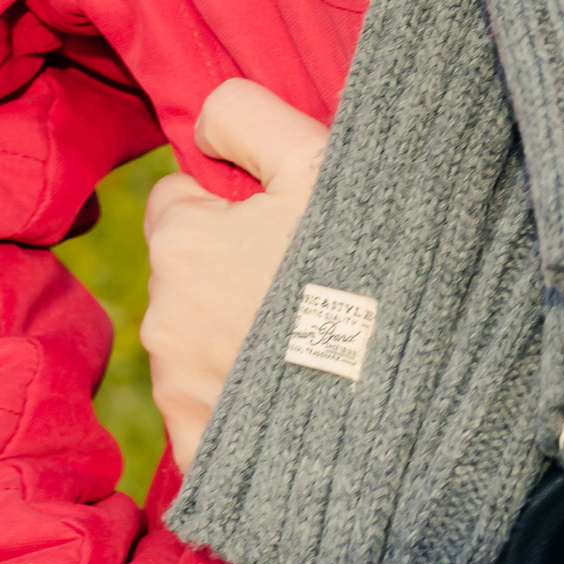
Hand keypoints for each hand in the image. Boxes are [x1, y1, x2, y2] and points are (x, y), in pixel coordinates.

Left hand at [141, 80, 329, 475]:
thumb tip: (201, 122)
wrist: (400, 395)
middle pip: (188, 273)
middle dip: (232, 270)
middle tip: (308, 282)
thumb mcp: (317, 162)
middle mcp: (163, 318)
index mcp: (181, 244)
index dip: (230, 203)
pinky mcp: (199, 446)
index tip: (281, 222)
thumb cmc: (363, 269)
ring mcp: (179, 390)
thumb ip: (246, 116)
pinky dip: (240, 401)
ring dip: (238, 333)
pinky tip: (295, 394)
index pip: (177, 201)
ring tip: (314, 339)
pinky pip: (208, 410)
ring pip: (197, 339)